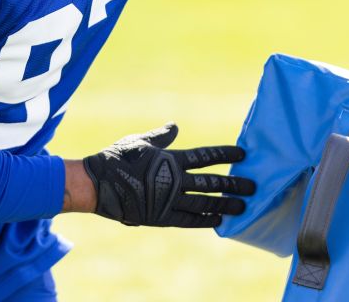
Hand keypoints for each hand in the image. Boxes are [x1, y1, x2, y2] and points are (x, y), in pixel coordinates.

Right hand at [82, 123, 254, 227]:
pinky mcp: (161, 216)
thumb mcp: (138, 141)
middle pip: (212, 182)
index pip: (205, 156)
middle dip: (234, 184)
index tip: (242, 154)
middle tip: (252, 187)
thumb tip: (175, 126)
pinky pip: (189, 220)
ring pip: (205, 203)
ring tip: (243, 207)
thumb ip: (160, 137)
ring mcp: (168, 200)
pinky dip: (205, 220)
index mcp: (169, 159)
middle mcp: (173, 180)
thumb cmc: (115, 159)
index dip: (225, 154)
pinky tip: (219, 221)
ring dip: (225, 205)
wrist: (96, 185)